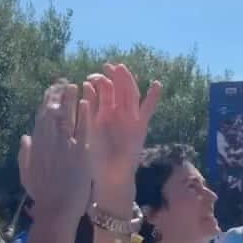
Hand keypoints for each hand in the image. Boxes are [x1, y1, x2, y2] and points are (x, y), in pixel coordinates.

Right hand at [20, 82, 92, 225]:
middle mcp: (49, 143)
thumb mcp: (27, 174)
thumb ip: (25, 154)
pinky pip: (83, 129)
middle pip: (53, 113)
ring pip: (68, 117)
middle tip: (64, 82)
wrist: (57, 209)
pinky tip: (87, 102)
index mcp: (37, 146)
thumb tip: (25, 137)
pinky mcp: (80, 152)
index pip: (41, 119)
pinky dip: (85, 115)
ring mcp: (65, 146)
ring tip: (77, 85)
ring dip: (72, 99)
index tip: (50, 92)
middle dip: (58, 96)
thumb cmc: (43, 195)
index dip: (46, 103)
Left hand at [86, 64, 160, 202]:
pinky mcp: (140, 127)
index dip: (98, 82)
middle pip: (118, 90)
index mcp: (104, 114)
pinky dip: (153, 97)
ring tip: (123, 69)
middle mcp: (118, 114)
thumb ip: (90, 110)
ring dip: (128, 81)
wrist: (111, 176)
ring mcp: (130, 119)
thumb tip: (86, 88)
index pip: (103, 92)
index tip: (93, 76)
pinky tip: (156, 84)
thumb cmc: (97, 158)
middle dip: (114, 77)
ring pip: (130, 95)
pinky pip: (147, 110)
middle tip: (109, 65)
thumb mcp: (90, 130)